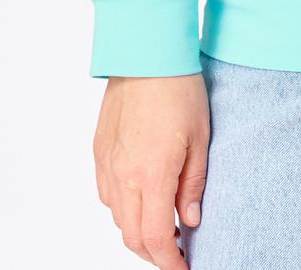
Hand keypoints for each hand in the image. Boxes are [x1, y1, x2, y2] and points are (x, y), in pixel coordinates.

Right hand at [93, 73, 209, 264]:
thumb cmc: (179, 89)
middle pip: (132, 236)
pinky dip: (123, 208)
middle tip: (178, 250)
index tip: (184, 267)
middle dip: (155, 253)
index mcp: (152, 174)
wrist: (146, 52)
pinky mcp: (99, 151)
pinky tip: (143, 198)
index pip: (155, 238)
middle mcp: (123, 175)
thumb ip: (192, 185)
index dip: (170, 262)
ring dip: (138, 230)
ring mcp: (107, 164)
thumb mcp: (201, 138)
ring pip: (117, 218)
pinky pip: (107, 194)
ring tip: (165, 224)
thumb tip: (190, 220)